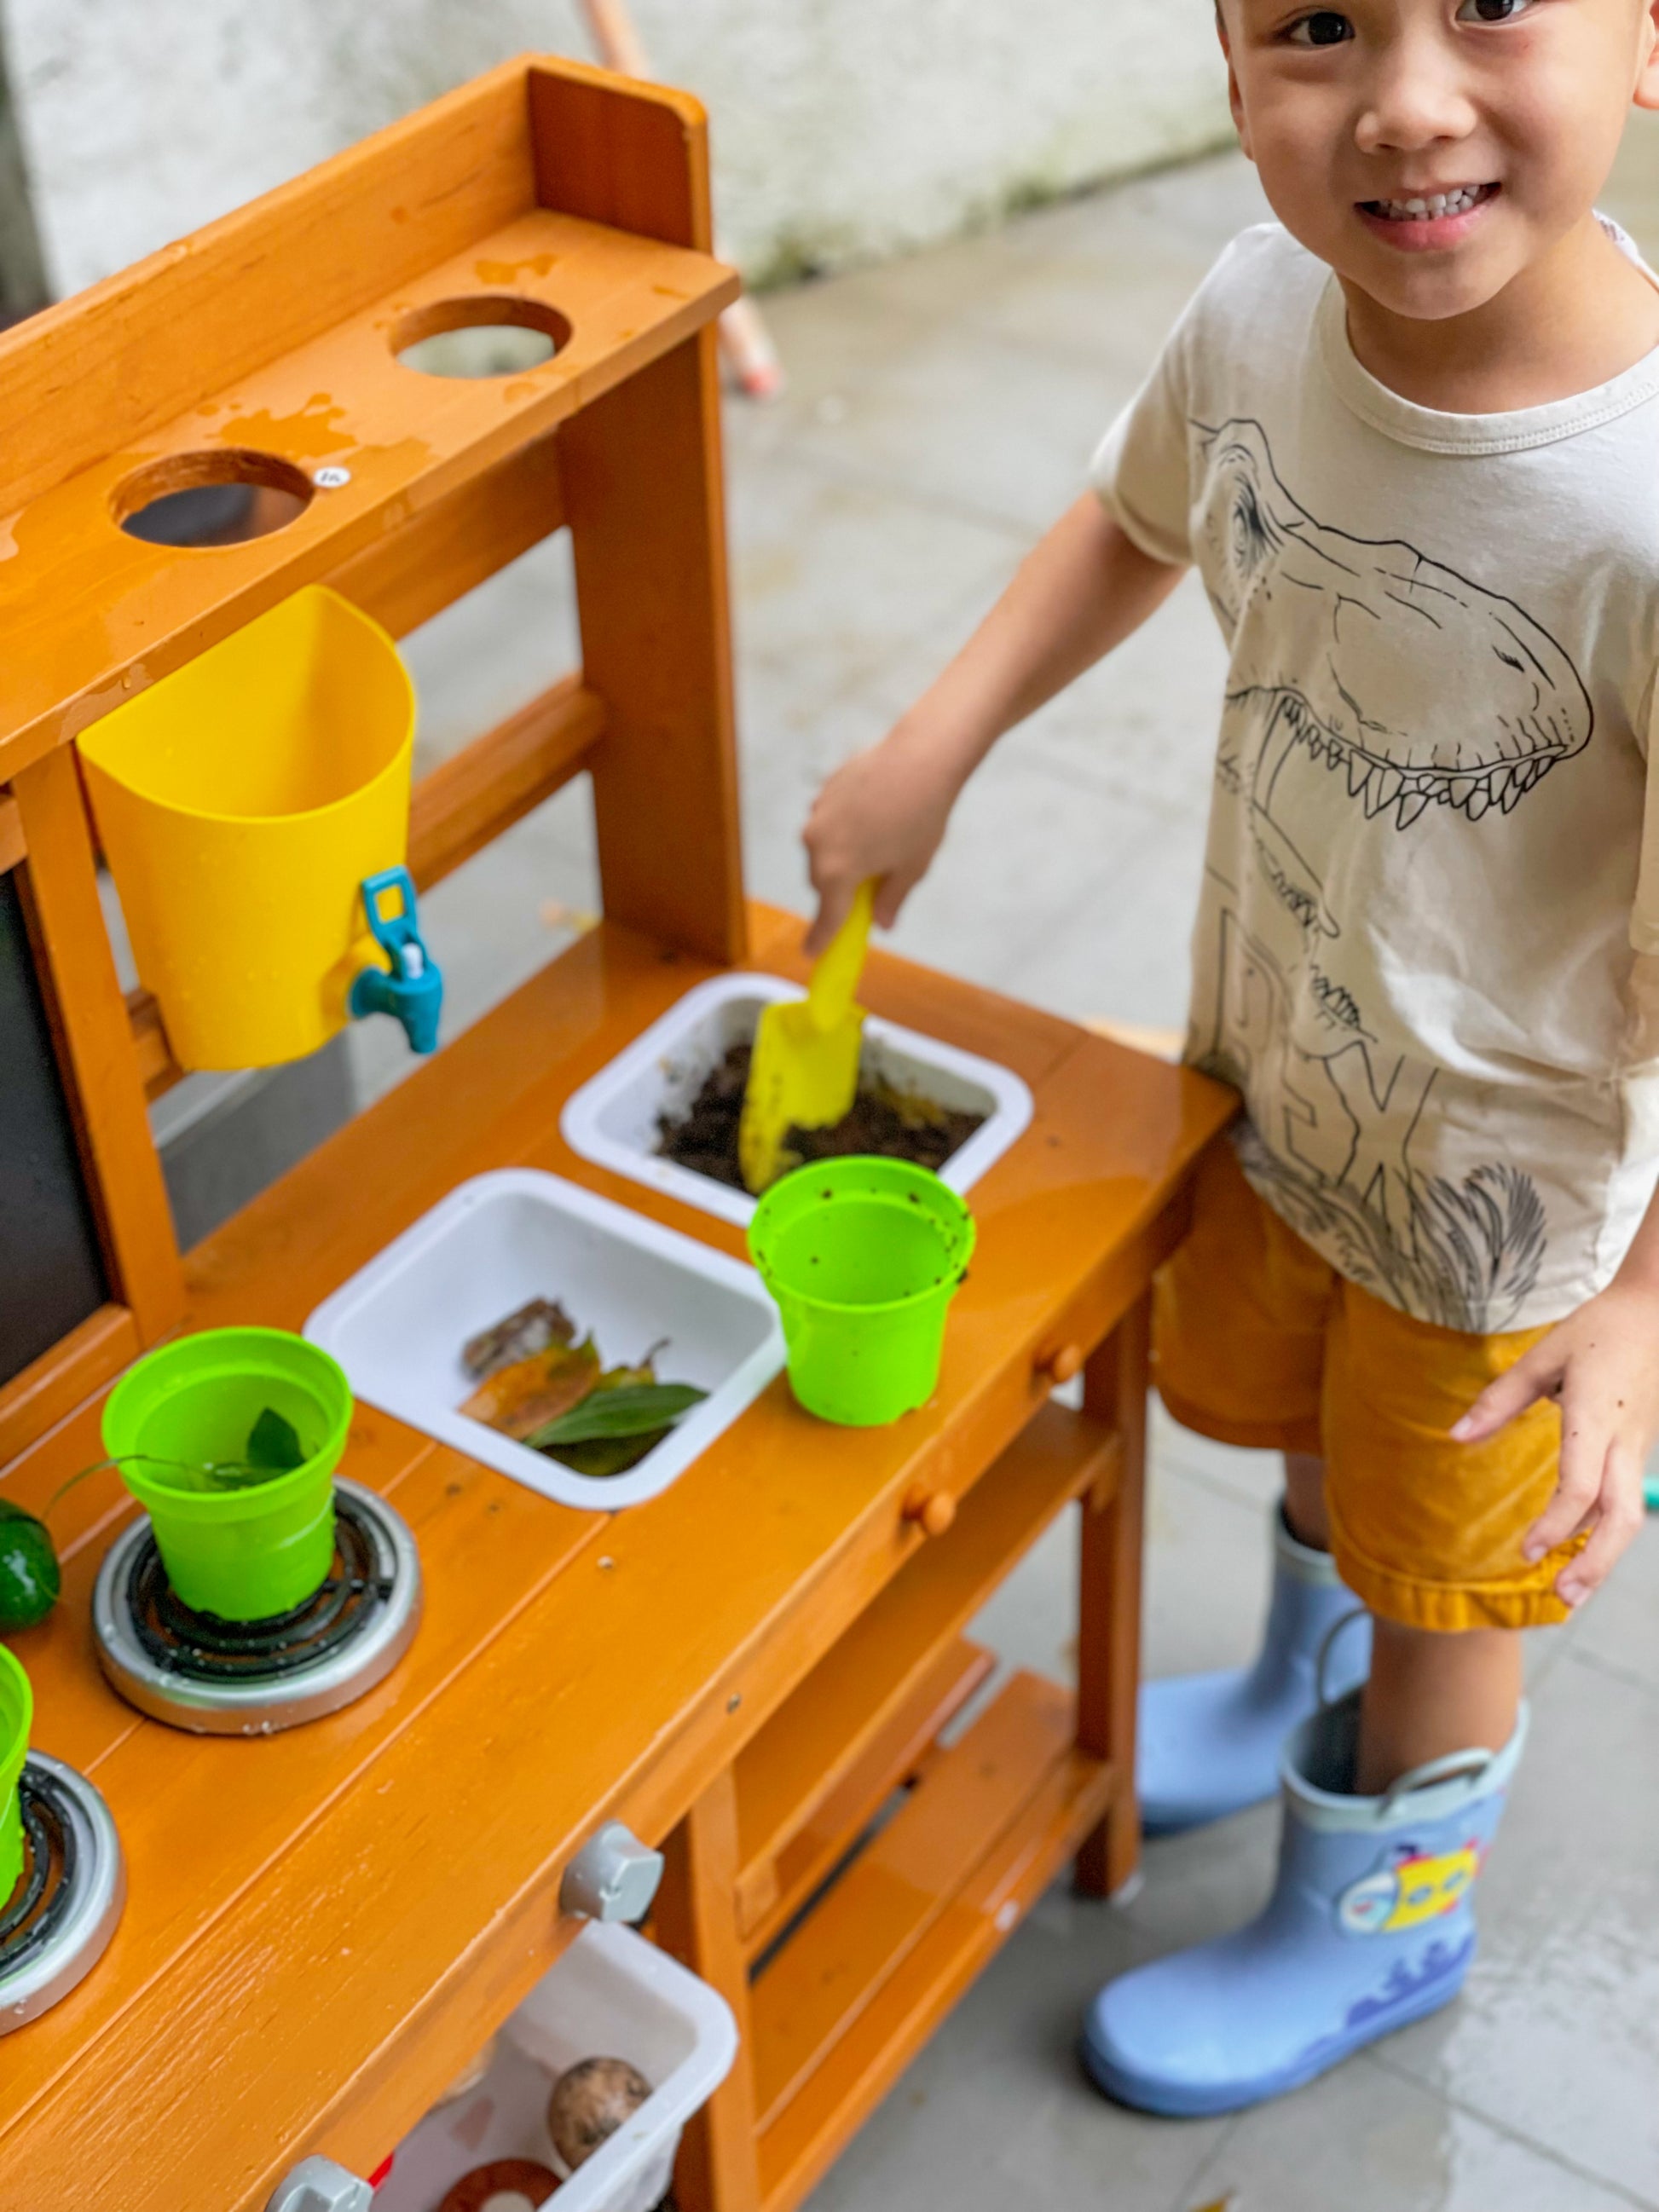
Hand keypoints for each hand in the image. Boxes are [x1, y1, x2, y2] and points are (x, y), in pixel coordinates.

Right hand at [801, 723, 964, 954]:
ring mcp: (817, 815)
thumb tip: (881, 922)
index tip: (812, 955)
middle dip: (842, 890)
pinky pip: (829, 821)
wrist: (922, 757)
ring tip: (882, 838)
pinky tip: (875, 813)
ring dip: (843, 855)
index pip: (827, 918)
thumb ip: (891, 899)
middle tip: (872, 886)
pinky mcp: (823, 791)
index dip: (821, 939)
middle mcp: (818, 845)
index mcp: (838, 872)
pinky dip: (845, 827)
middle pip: (823, 882)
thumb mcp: (913, 868)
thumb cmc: (922, 817)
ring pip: (823, 849)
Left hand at [1452, 1281, 1658, 1606]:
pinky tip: (1579, 1551)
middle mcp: (1624, 1442)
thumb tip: (1455, 1437)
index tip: (1527, 1551)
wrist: (1658, 1312)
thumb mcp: (1542, 1356)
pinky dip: (1603, 1530)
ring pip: (1629, 1515)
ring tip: (1571, 1591)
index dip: (1556, 1524)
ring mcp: (1637, 1448)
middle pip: (1620, 1518)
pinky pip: (1624, 1498)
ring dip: (1603, 1557)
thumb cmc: (1596, 1330)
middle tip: (1563, 1599)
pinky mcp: (1638, 1449)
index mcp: (1596, 1417)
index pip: (1582, 1486)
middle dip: (1595, 1563)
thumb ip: (1499, 1400)